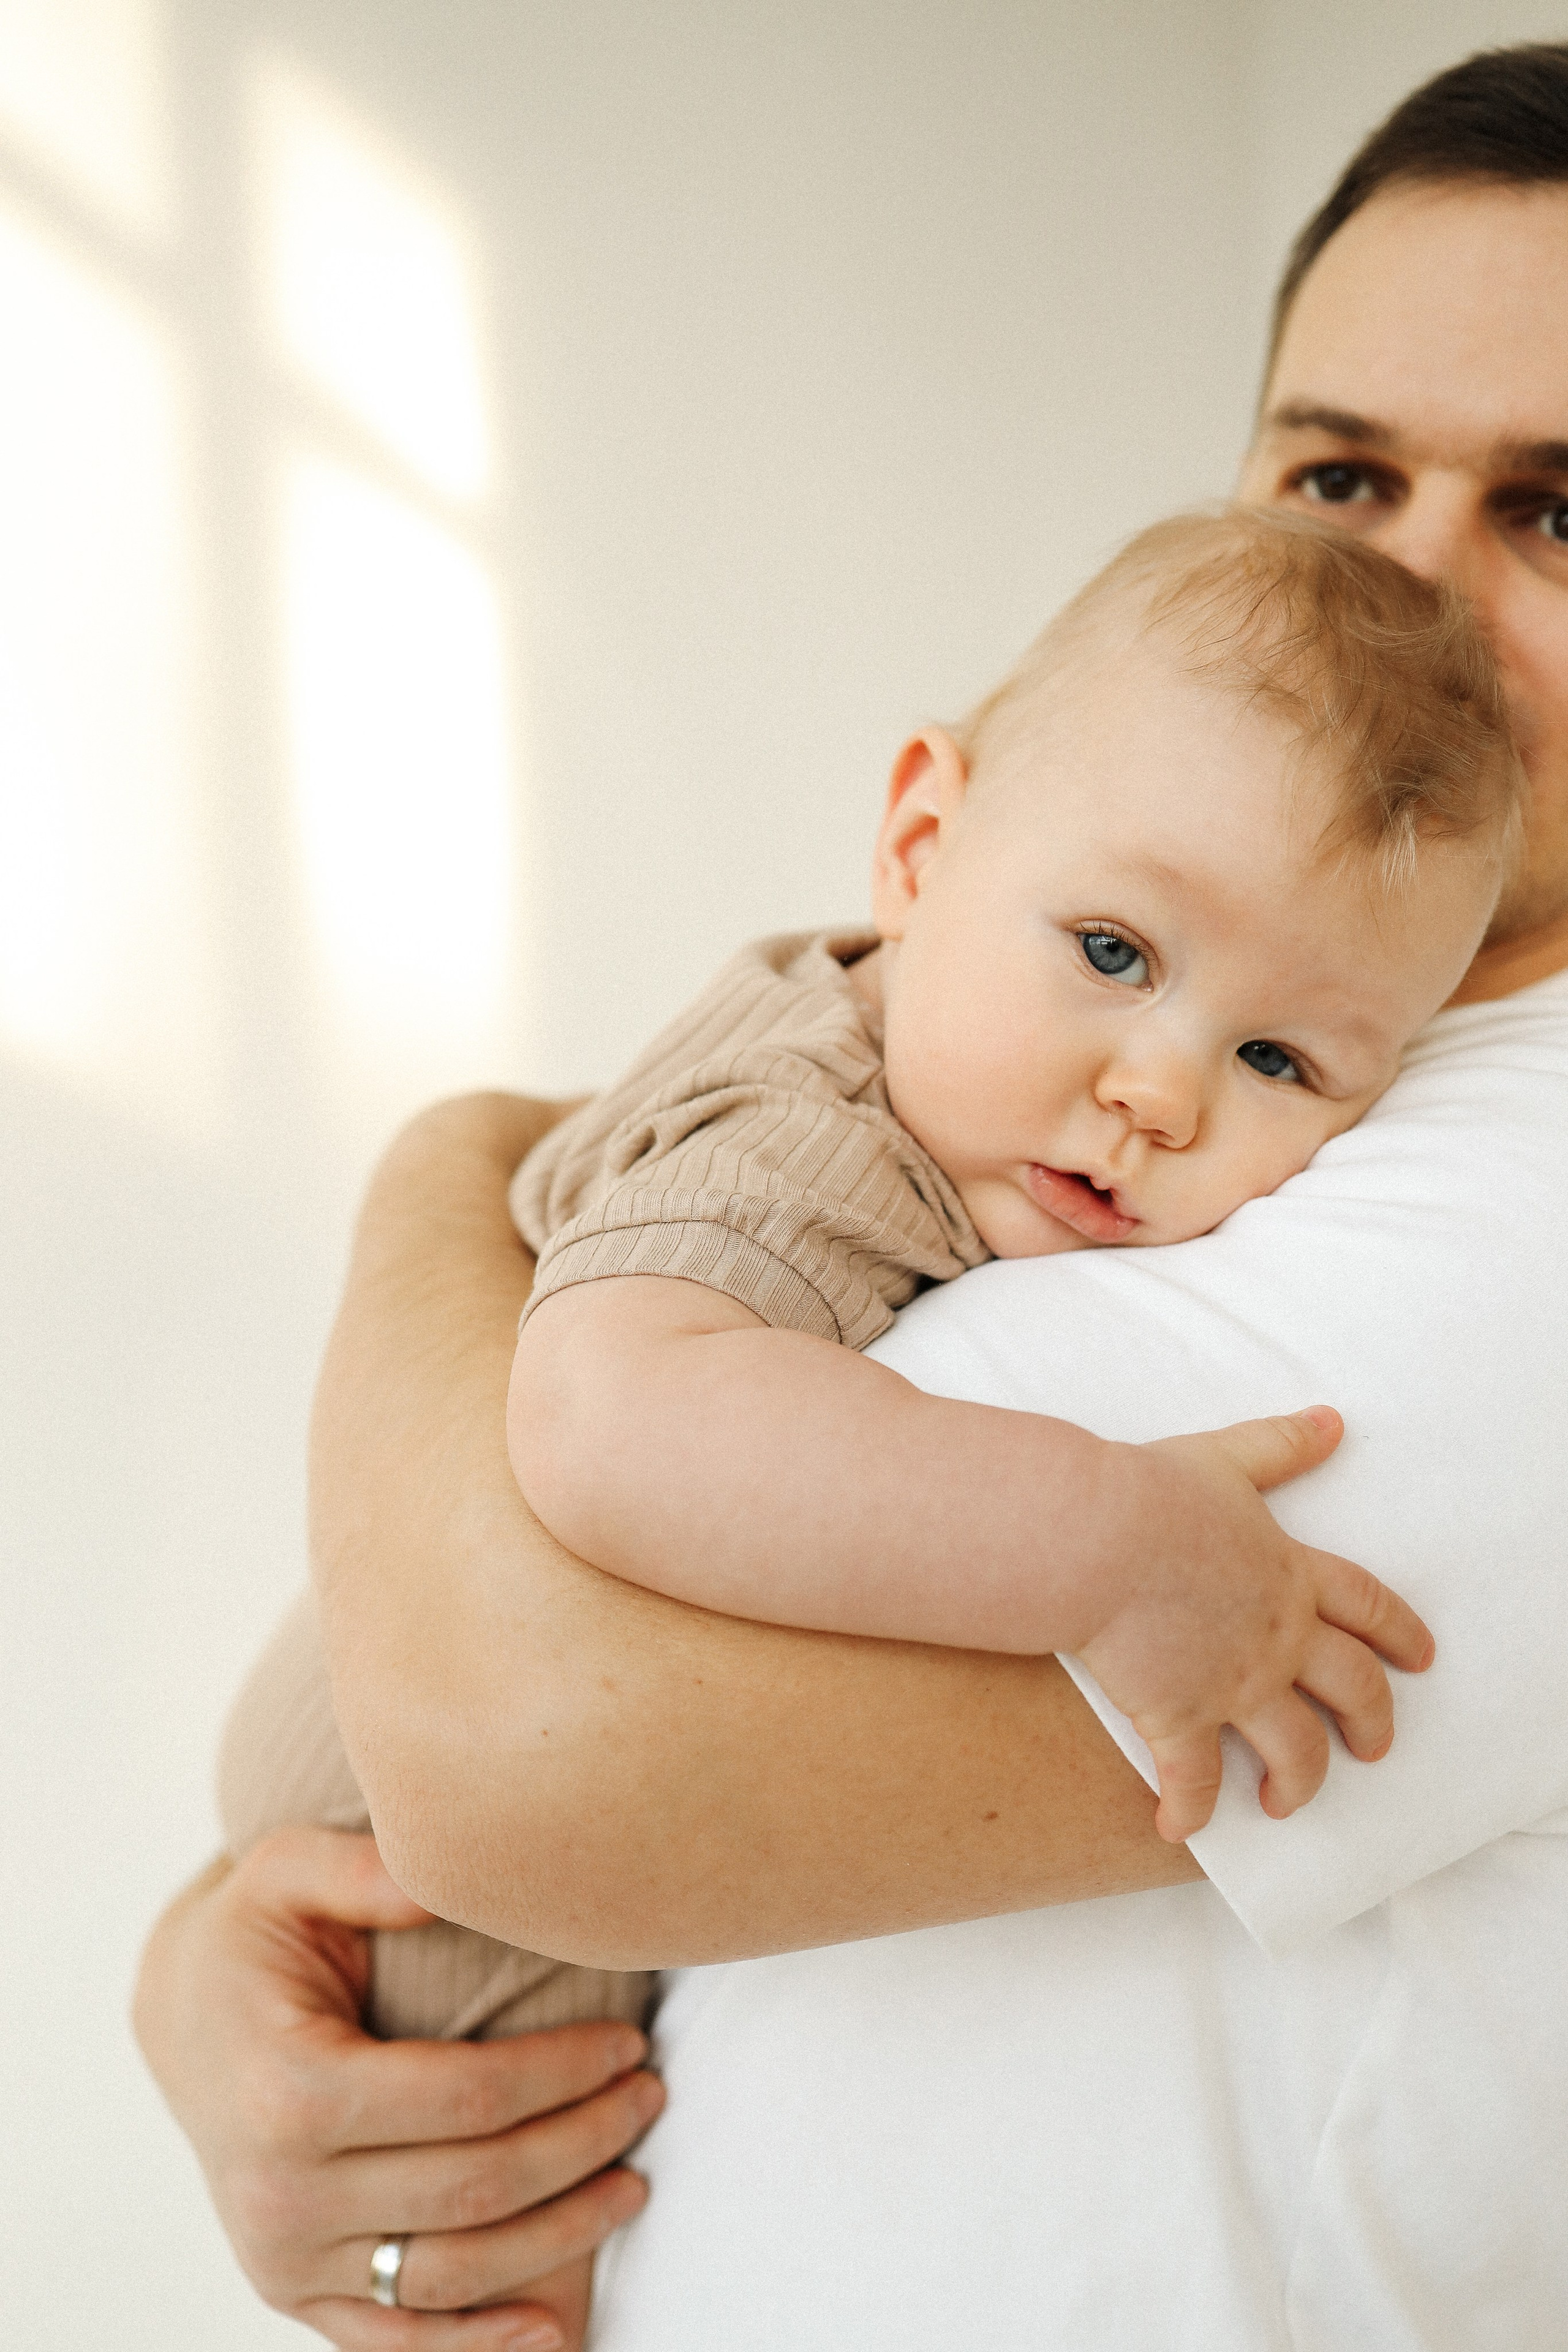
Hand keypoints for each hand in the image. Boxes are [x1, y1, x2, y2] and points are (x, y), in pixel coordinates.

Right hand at [133, 1828, 663, 2349]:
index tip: (631, 2041)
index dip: (564, 2074)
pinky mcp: (291, 2293)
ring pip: (454, 2272)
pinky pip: (396, 2338)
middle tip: (651, 2096)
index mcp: (291, 2091)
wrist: (181, 2015)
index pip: (470, 2099)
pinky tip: (556, 2331)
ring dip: (561, 2236)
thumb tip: (454, 1870)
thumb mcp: (292, 1871)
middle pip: (476, 2187)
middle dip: (584, 2143)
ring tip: (633, 2181)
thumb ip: (372, 1870)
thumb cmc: (255, 1934)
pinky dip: (480, 2344)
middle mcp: (281, 2194)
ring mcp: (284, 2258)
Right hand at [1080, 1407, 1434, 1843]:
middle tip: (1373, 1748)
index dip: (1400, 1632)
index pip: (1369, 1606)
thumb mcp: (1224, 1459)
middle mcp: (1277, 1638)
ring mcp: (1233, 1683)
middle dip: (1371, 1722)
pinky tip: (1180, 1829)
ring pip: (1294, 1750)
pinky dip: (1189, 1811)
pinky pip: (1194, 1781)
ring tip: (1285, 1802)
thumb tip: (1331, 1421)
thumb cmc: (1149, 1494)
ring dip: (1297, 1782)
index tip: (1420, 1659)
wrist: (1094, 1538)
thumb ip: (1279, 1445)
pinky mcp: (1179, 1717)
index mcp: (1291, 1576)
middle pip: (1351, 1690)